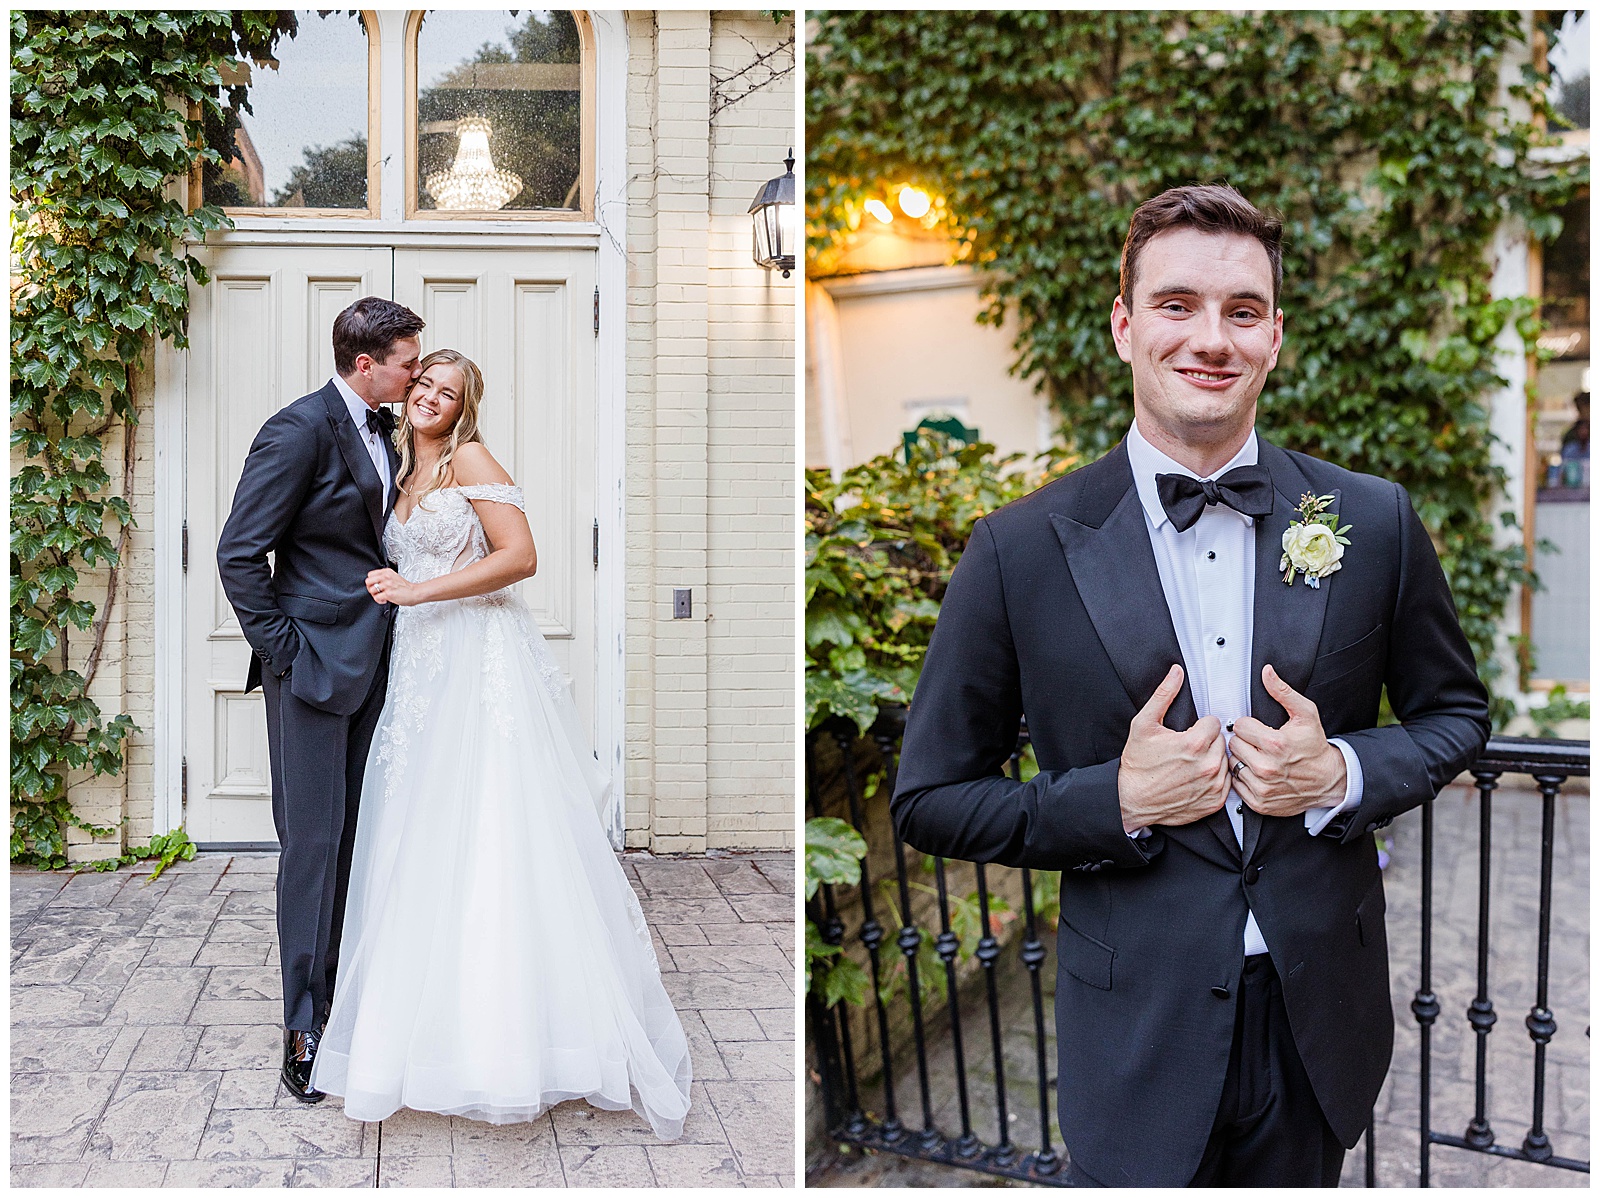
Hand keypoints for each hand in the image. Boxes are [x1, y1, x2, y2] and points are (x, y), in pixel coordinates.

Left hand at [365, 568, 421, 606]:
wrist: (415, 593)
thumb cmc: (405, 587)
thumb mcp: (394, 577)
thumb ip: (384, 578)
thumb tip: (374, 583)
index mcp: (387, 572)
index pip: (370, 574)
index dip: (371, 581)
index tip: (375, 585)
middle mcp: (386, 577)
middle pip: (368, 581)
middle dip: (370, 588)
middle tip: (376, 592)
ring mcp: (387, 585)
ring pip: (371, 590)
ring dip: (375, 595)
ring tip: (382, 596)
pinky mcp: (388, 593)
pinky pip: (376, 597)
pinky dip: (379, 601)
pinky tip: (385, 600)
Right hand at [1118, 664, 1231, 831]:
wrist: (1132, 800)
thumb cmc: (1137, 765)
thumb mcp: (1144, 724)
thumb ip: (1164, 695)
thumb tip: (1176, 673)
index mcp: (1194, 743)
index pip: (1213, 723)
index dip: (1199, 726)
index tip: (1187, 734)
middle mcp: (1208, 765)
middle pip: (1221, 741)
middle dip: (1206, 742)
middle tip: (1186, 749)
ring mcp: (1213, 785)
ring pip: (1225, 760)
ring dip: (1211, 759)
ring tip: (1190, 764)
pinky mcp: (1215, 801)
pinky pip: (1226, 782)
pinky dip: (1214, 779)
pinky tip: (1195, 778)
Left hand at [1228, 664, 1346, 817]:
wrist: (1329, 781)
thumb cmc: (1315, 747)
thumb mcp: (1305, 714)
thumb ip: (1283, 692)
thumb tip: (1266, 672)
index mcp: (1275, 744)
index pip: (1239, 726)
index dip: (1248, 726)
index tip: (1259, 730)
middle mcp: (1266, 767)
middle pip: (1233, 745)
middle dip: (1245, 742)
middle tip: (1260, 744)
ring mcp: (1262, 787)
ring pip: (1232, 764)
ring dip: (1242, 760)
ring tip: (1259, 758)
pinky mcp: (1259, 802)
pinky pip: (1236, 784)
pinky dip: (1243, 778)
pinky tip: (1257, 773)